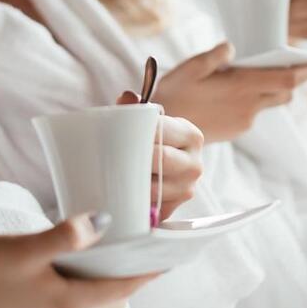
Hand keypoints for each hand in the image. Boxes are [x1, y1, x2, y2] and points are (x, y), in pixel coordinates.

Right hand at [0, 215, 155, 307]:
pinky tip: (71, 254)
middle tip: (144, 242)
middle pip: (104, 290)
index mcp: (66, 303)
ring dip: (97, 269)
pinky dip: (75, 273)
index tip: (170, 259)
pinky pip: (64, 291)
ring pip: (83, 290)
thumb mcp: (24, 249)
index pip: (119, 288)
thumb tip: (103, 222)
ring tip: (112, 242)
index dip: (145, 272)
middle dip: (124, 268)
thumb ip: (64, 237)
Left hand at [116, 90, 203, 220]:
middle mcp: (195, 164)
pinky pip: (149, 209)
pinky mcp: (173, 208)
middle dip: (134, 156)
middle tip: (111, 152)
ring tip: (113, 173)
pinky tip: (122, 195)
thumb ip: (134, 107)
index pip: (162, 131)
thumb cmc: (151, 138)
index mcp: (192, 136)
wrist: (162, 159)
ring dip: (131, 182)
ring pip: (153, 188)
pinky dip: (133, 203)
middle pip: (160, 160)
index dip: (137, 131)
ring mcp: (187, 189)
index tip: (117, 132)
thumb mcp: (145, 119)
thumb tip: (127, 98)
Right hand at [152, 42, 306, 142]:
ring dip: (274, 89)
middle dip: (295, 79)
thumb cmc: (174, 95)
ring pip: (270, 102)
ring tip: (265, 74)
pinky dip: (255, 100)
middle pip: (284, 92)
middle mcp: (248, 106)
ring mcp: (245, 121)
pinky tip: (238, 91)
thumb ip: (214, 56)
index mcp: (240, 87)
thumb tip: (233, 48)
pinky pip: (255, 112)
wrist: (163, 131)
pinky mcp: (238, 129)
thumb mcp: (189, 68)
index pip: (286, 80)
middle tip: (300, 65)